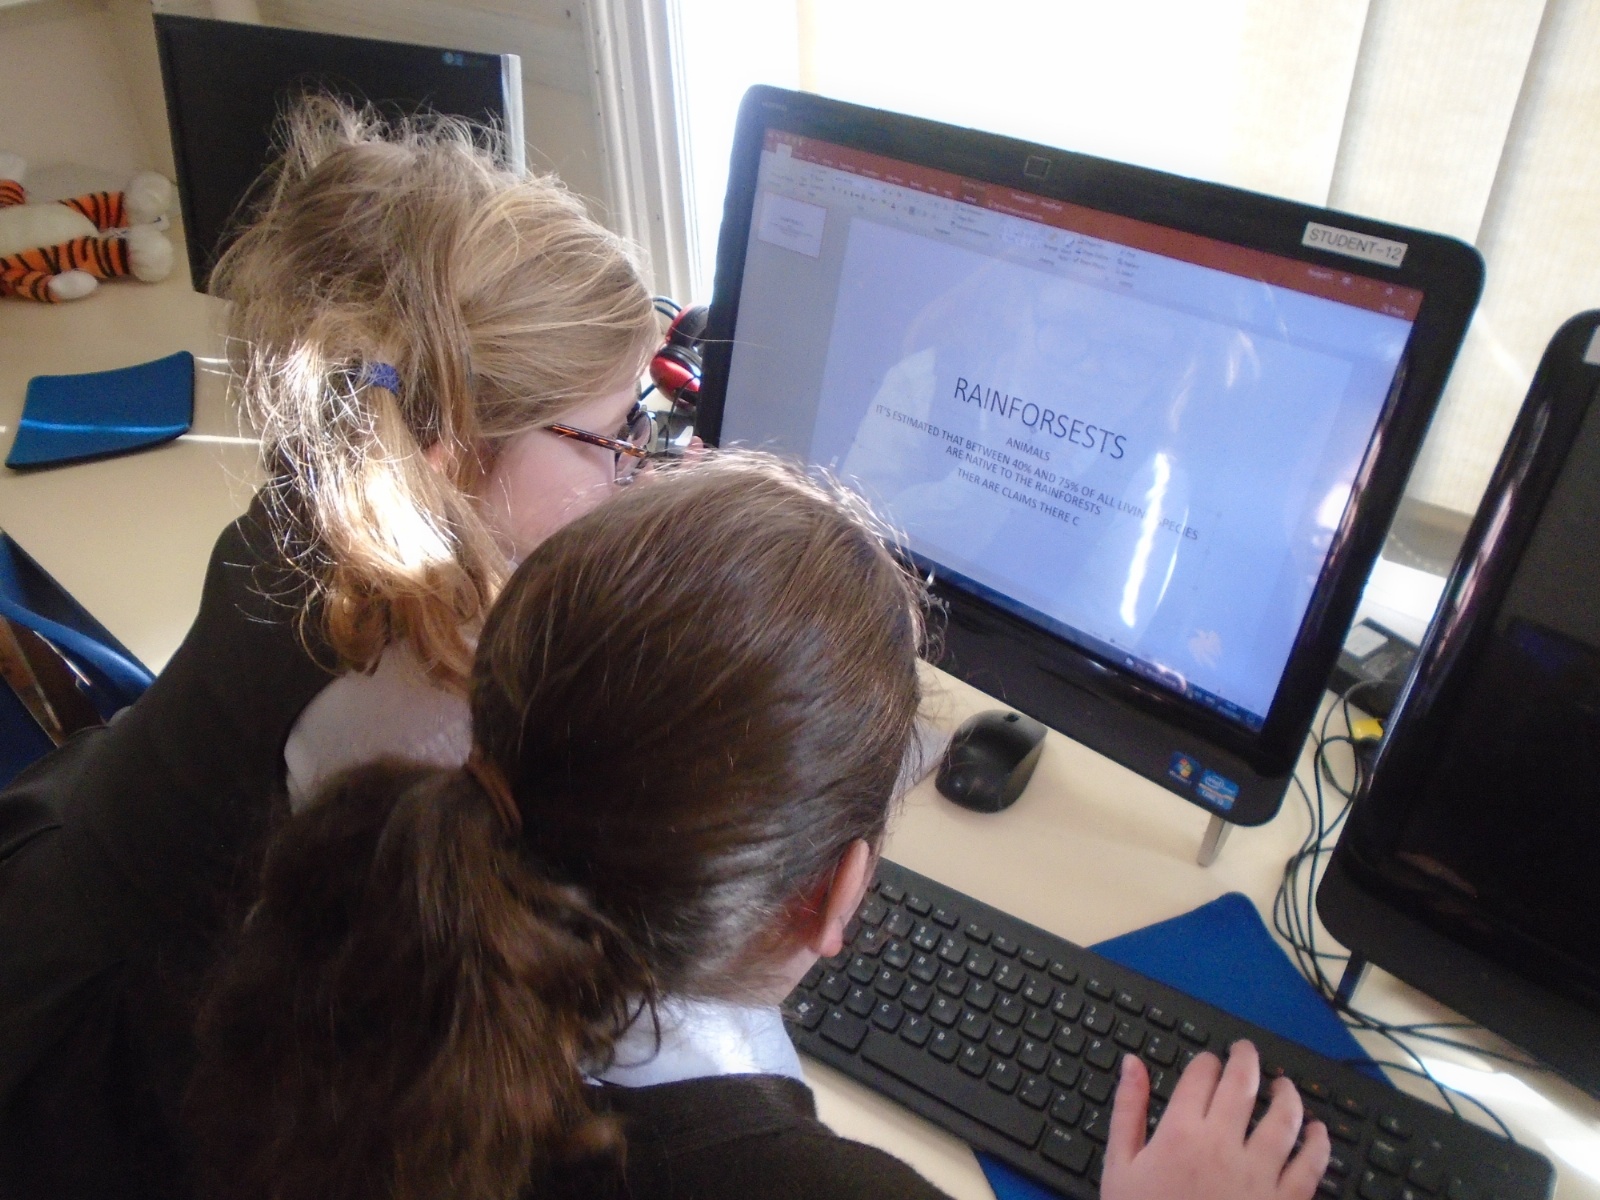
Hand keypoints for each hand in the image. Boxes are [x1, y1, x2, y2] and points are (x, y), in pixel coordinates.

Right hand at [1102, 1040, 1330, 1199]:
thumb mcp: (1120, 1166)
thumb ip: (1128, 1110)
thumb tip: (1133, 1062)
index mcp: (1180, 1132)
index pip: (1202, 1076)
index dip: (1207, 1062)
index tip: (1209, 1063)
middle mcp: (1223, 1144)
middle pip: (1244, 1084)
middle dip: (1247, 1059)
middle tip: (1247, 1050)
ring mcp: (1259, 1175)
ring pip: (1284, 1118)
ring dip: (1287, 1094)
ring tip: (1283, 1086)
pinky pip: (1310, 1165)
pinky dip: (1319, 1143)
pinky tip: (1318, 1131)